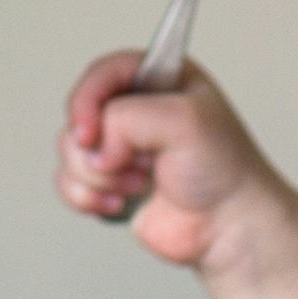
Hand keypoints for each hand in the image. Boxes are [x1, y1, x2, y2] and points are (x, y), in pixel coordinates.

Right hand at [56, 51, 281, 268]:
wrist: (229, 226)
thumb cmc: (224, 169)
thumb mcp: (184, 120)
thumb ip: (127, 118)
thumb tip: (96, 145)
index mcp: (158, 79)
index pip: (103, 71)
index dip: (88, 97)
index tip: (89, 129)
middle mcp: (135, 109)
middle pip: (79, 113)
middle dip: (96, 144)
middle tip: (124, 159)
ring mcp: (119, 147)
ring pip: (69, 150)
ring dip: (98, 175)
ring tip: (139, 182)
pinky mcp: (108, 182)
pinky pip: (68, 183)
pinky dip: (88, 197)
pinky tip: (122, 202)